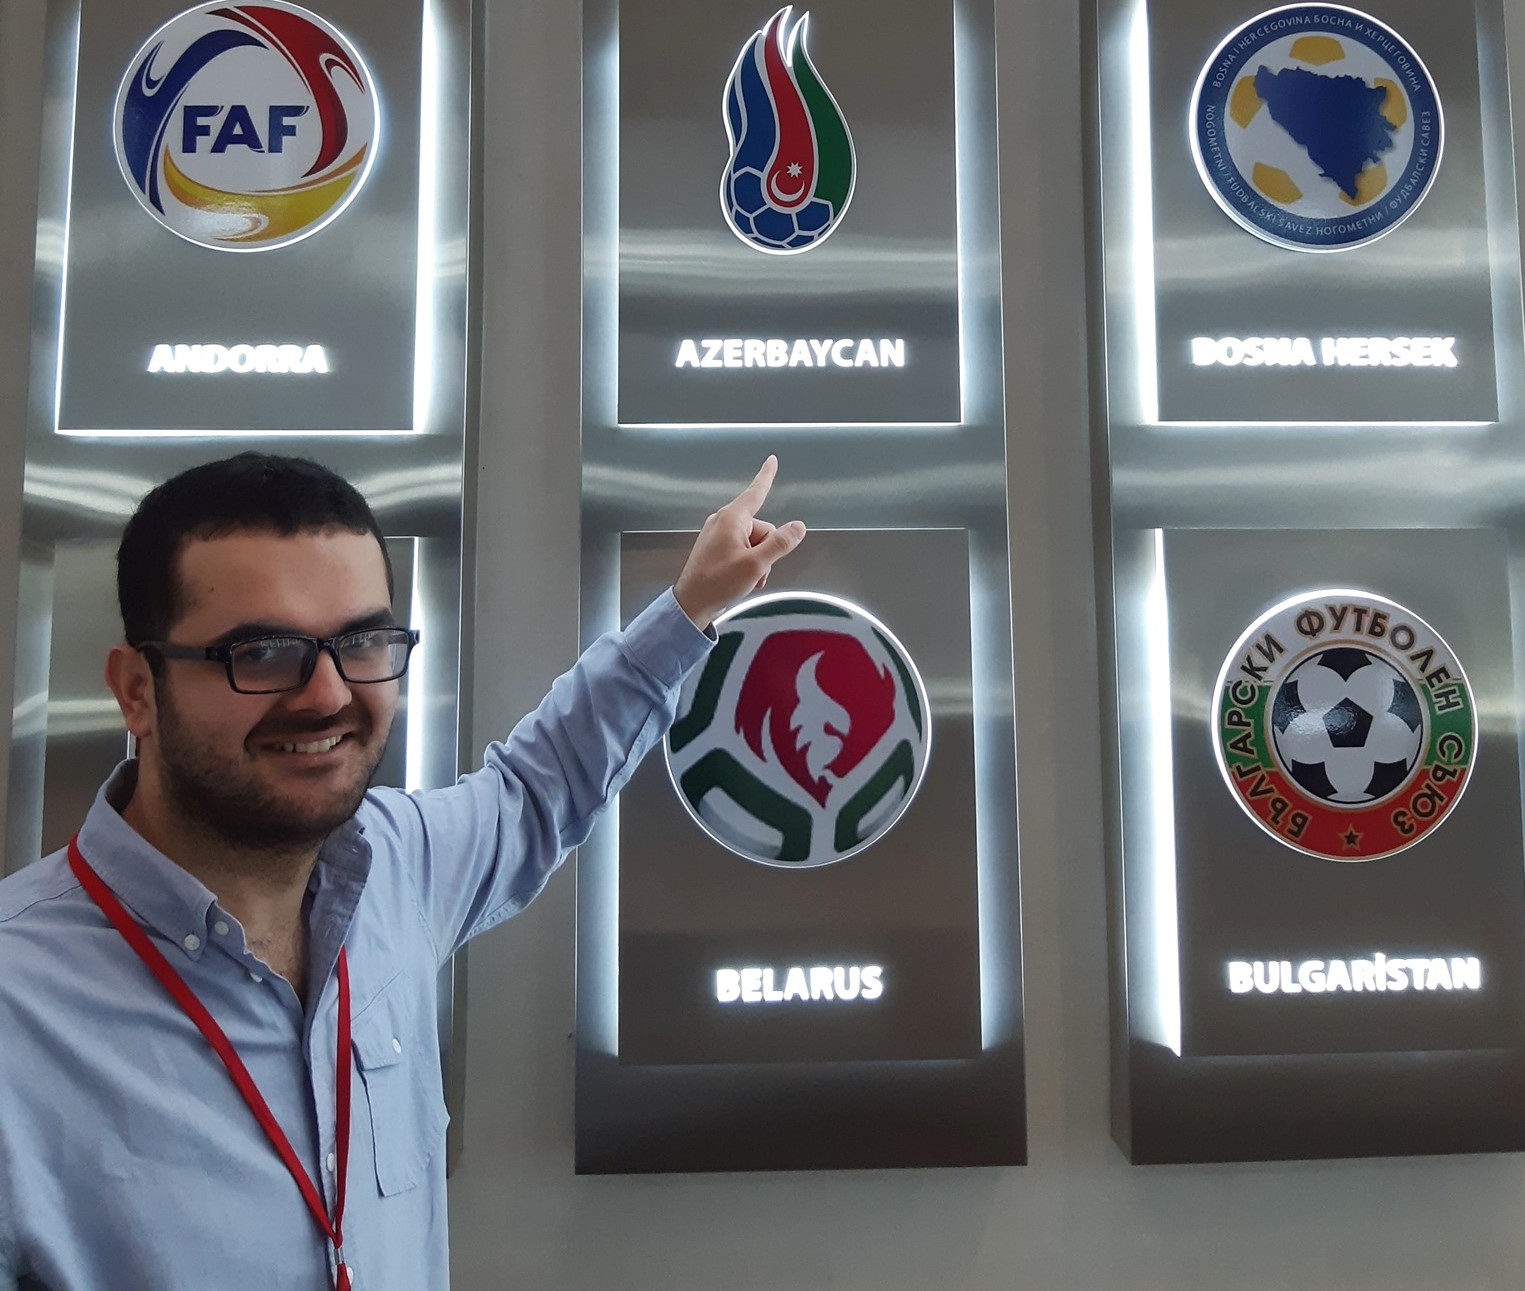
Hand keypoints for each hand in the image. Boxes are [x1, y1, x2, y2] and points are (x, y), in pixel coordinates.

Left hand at [673, 456, 806, 630]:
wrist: (692, 603)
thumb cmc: (718, 583)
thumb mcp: (756, 565)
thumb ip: (780, 544)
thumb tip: (798, 527)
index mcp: (732, 519)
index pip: (755, 492)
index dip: (766, 476)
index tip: (771, 460)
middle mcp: (723, 522)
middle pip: (762, 528)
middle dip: (766, 550)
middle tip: (755, 571)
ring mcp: (718, 535)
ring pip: (754, 541)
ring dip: (758, 561)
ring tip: (746, 578)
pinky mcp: (716, 548)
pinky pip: (742, 549)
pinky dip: (747, 563)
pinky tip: (741, 579)